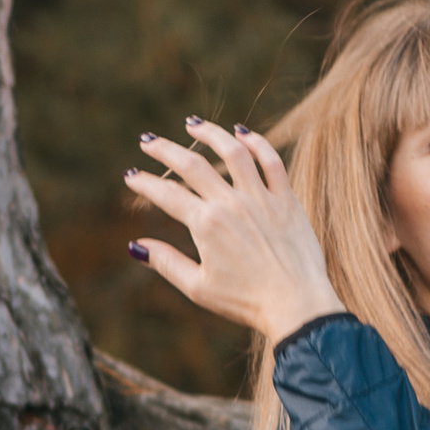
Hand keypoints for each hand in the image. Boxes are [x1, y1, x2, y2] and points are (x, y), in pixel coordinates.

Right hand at [125, 119, 344, 345]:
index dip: (145, 184)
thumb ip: (166, 263)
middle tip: (148, 142)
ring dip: (210, 133)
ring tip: (192, 123)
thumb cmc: (246, 302)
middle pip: (192, 165)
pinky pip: (271, 161)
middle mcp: (232, 204)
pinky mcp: (287, 200)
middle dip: (165, 150)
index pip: (167, 194)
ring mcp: (262, 198)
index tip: (132, 176)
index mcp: (207, 225)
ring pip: (233, 151)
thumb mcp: (198, 287)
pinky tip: (241, 133)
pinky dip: (256, 143)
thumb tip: (136, 246)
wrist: (297, 306)